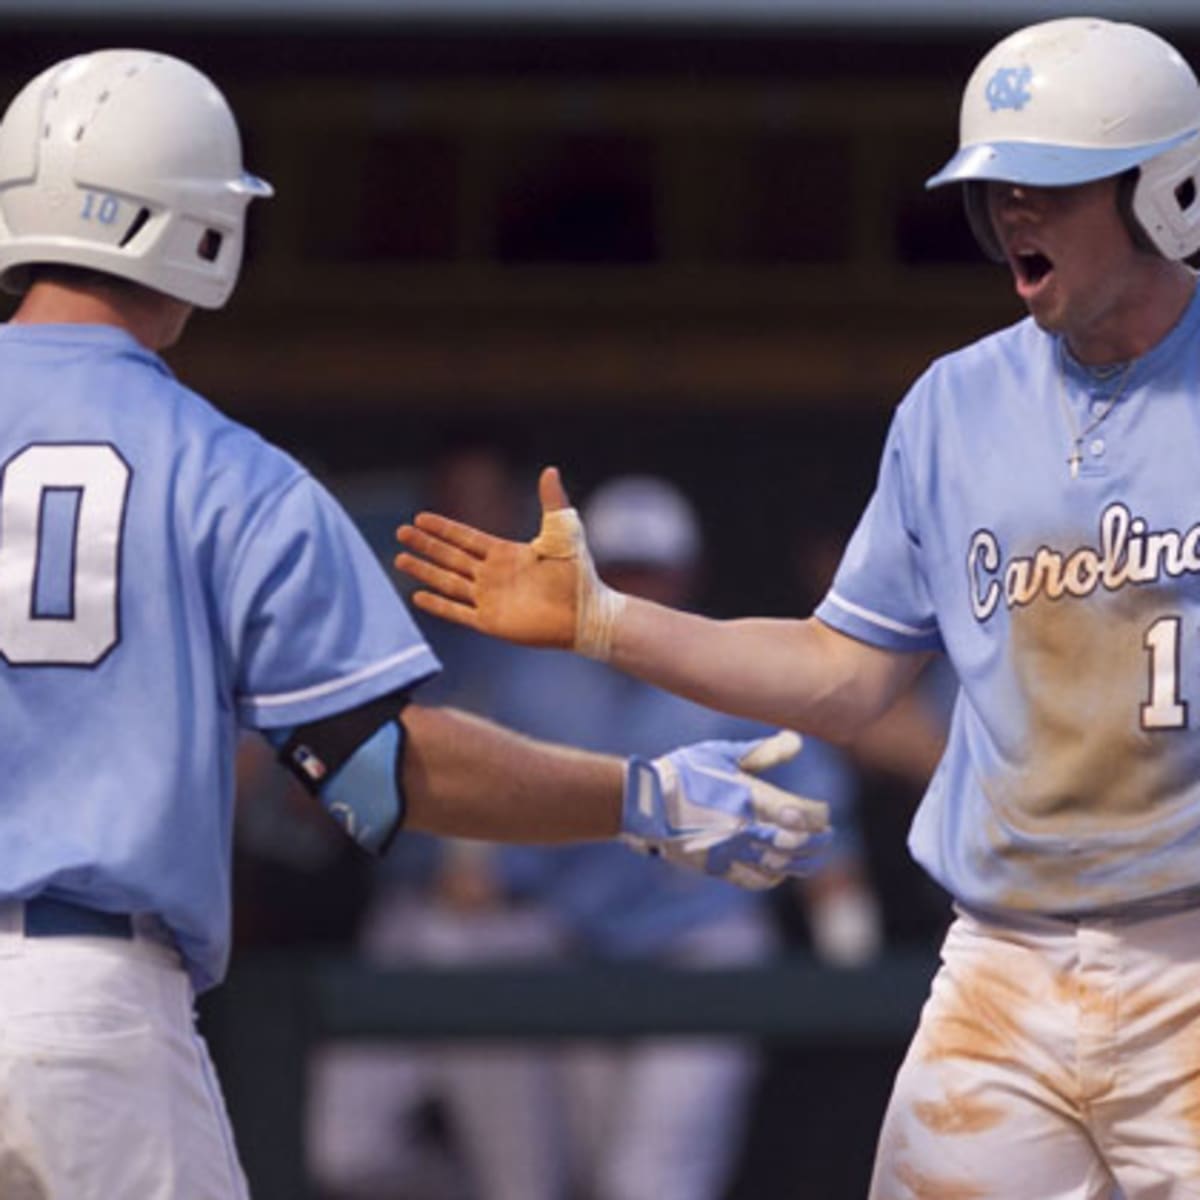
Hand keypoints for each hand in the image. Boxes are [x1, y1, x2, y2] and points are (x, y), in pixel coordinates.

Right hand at [395, 467, 624, 657]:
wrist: (586, 614)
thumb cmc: (578, 574)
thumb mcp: (564, 531)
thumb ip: (553, 501)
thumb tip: (550, 469)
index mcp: (506, 553)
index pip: (466, 538)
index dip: (443, 529)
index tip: (419, 518)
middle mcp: (493, 575)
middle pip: (450, 557)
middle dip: (425, 544)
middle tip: (400, 532)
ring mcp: (490, 599)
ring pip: (448, 582)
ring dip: (424, 571)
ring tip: (399, 559)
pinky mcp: (491, 622)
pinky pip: (457, 612)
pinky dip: (438, 605)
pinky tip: (418, 596)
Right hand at [621, 731, 831, 889]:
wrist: (645, 804)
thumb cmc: (684, 772)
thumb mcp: (722, 754)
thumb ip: (763, 752)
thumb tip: (798, 741)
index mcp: (749, 797)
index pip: (801, 814)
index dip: (819, 816)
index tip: (823, 812)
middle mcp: (745, 828)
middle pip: (798, 844)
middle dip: (818, 840)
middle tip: (825, 834)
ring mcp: (732, 852)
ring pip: (782, 866)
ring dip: (803, 861)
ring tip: (811, 853)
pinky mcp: (719, 867)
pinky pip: (757, 880)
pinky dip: (776, 877)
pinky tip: (781, 869)